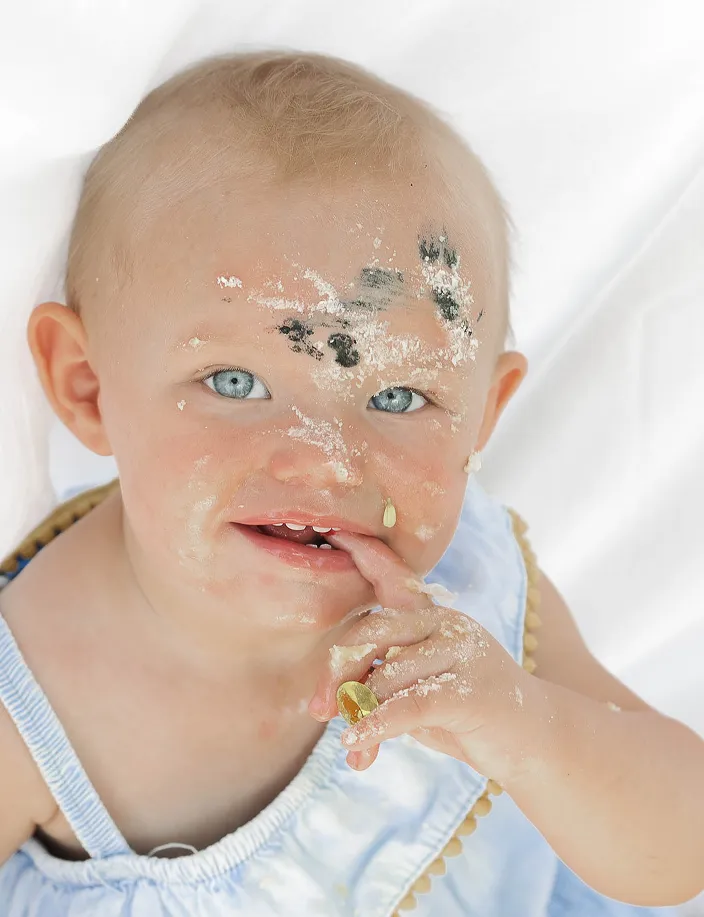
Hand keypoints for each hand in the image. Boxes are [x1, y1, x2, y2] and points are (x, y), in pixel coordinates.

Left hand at [308, 530, 532, 774]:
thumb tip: (331, 701)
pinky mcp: (471, 691)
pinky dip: (376, 725)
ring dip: (361, 714)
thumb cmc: (467, 712)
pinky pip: (408, 705)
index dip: (366, 556)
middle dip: (338, 671)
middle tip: (318, 709)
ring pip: (387, 675)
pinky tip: (356, 744)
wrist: (537, 741)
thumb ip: (383, 681)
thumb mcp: (421, 688)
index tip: (337, 535)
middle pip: (372, 631)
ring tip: (353, 745)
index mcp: (433, 615)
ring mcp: (463, 653)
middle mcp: (447, 624)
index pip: (393, 579)